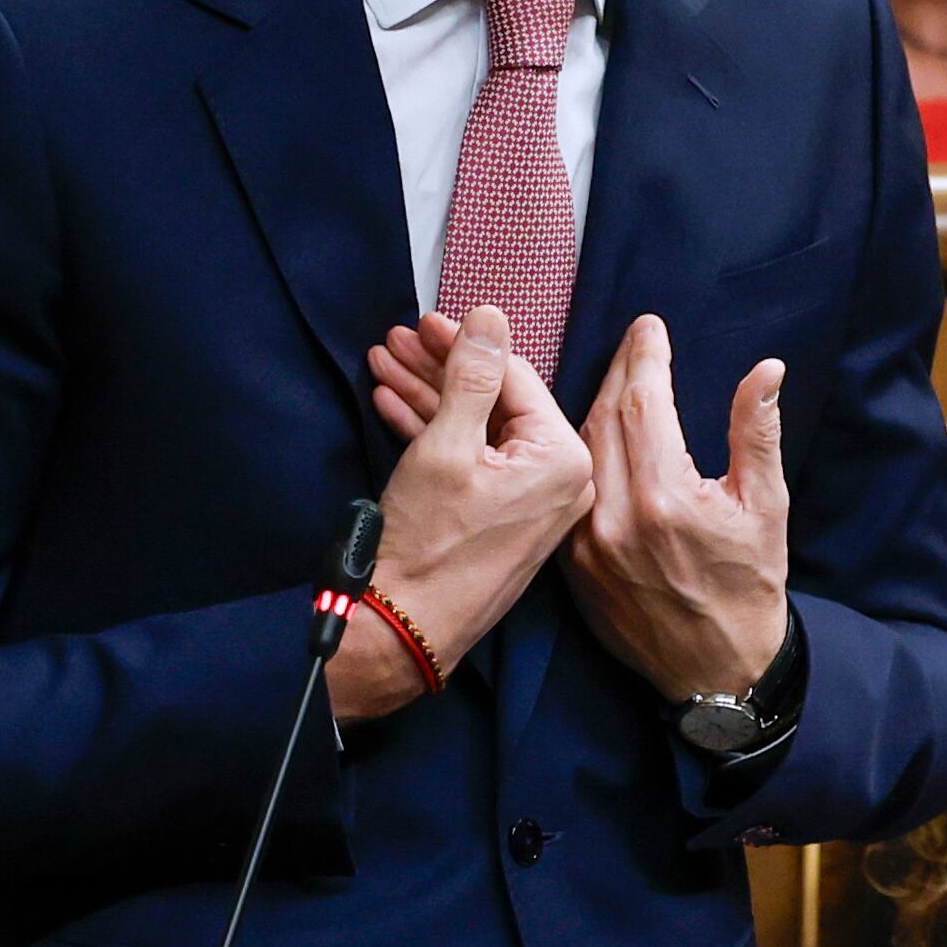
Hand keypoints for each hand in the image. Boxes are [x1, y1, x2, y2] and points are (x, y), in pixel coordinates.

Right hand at [335, 305, 593, 723]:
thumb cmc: (428, 545)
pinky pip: (475, 462)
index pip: (514, 376)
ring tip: (384, 363)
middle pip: (496, 400)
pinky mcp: (505, 521)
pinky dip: (435, 433)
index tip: (425, 320)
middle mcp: (562, 481)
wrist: (403, 628)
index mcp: (562, 457)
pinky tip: (393, 403)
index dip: (463, 341)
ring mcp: (534, 504)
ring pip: (479, 429)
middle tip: (397, 339)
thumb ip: (471, 375)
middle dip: (441, 366)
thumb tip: (490, 318)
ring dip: (431, 394)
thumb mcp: (446, 445)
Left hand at [567, 316, 790, 704]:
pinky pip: (566, 491)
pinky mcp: (570, 565)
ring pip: (578, 451)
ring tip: (614, 378)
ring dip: (592, 406)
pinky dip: (575, 453)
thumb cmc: (750, 588)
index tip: (650, 326)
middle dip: (619, 372)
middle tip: (633, 342)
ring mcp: (585, 543)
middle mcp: (615, 517)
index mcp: (666, 498)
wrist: (715, 672)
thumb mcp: (767, 508)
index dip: (646, 357)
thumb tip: (767, 370)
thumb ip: (757, 433)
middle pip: (603, 418)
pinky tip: (589, 435)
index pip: (645, 403)